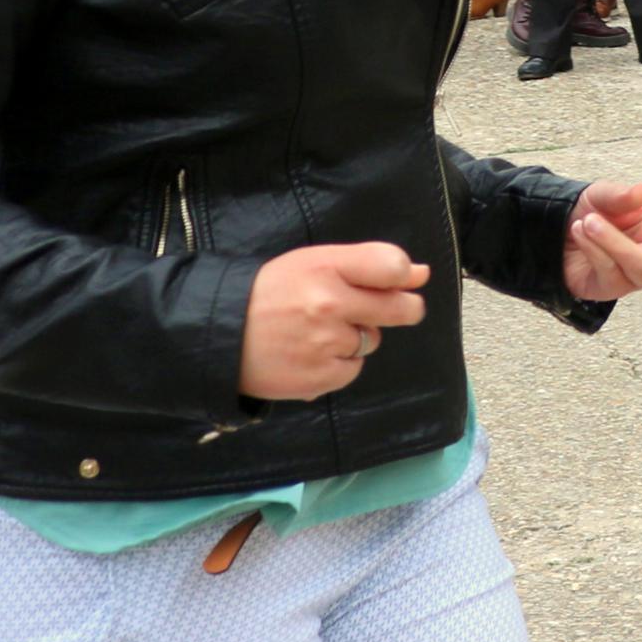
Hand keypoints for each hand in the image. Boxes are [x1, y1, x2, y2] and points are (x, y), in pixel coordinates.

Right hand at [238, 243, 428, 401]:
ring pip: (372, 340)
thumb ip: (369, 266)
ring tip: (317, 332)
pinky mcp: (319, 377)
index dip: (403, 275)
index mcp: (326, 267)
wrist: (219, 334)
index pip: (393, 266)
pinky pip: (352, 368)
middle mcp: (328, 304)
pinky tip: (311, 354)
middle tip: (378, 311)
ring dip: (356, 338)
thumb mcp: (314, 264)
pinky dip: (339, 364)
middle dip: (402, 310)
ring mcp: (324, 343)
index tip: (396, 281)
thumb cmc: (272, 292)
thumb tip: (422, 274)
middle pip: (399, 309)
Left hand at [563, 178, 641, 302]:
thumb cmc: (593, 213)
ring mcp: (639, 272)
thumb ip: (620, 194)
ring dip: (615, 242)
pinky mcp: (615, 286)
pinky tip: (580, 230)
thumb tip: (641, 192)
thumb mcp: (603, 194)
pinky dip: (594, 247)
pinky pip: (611, 271)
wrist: (557, 232)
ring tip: (589, 221)